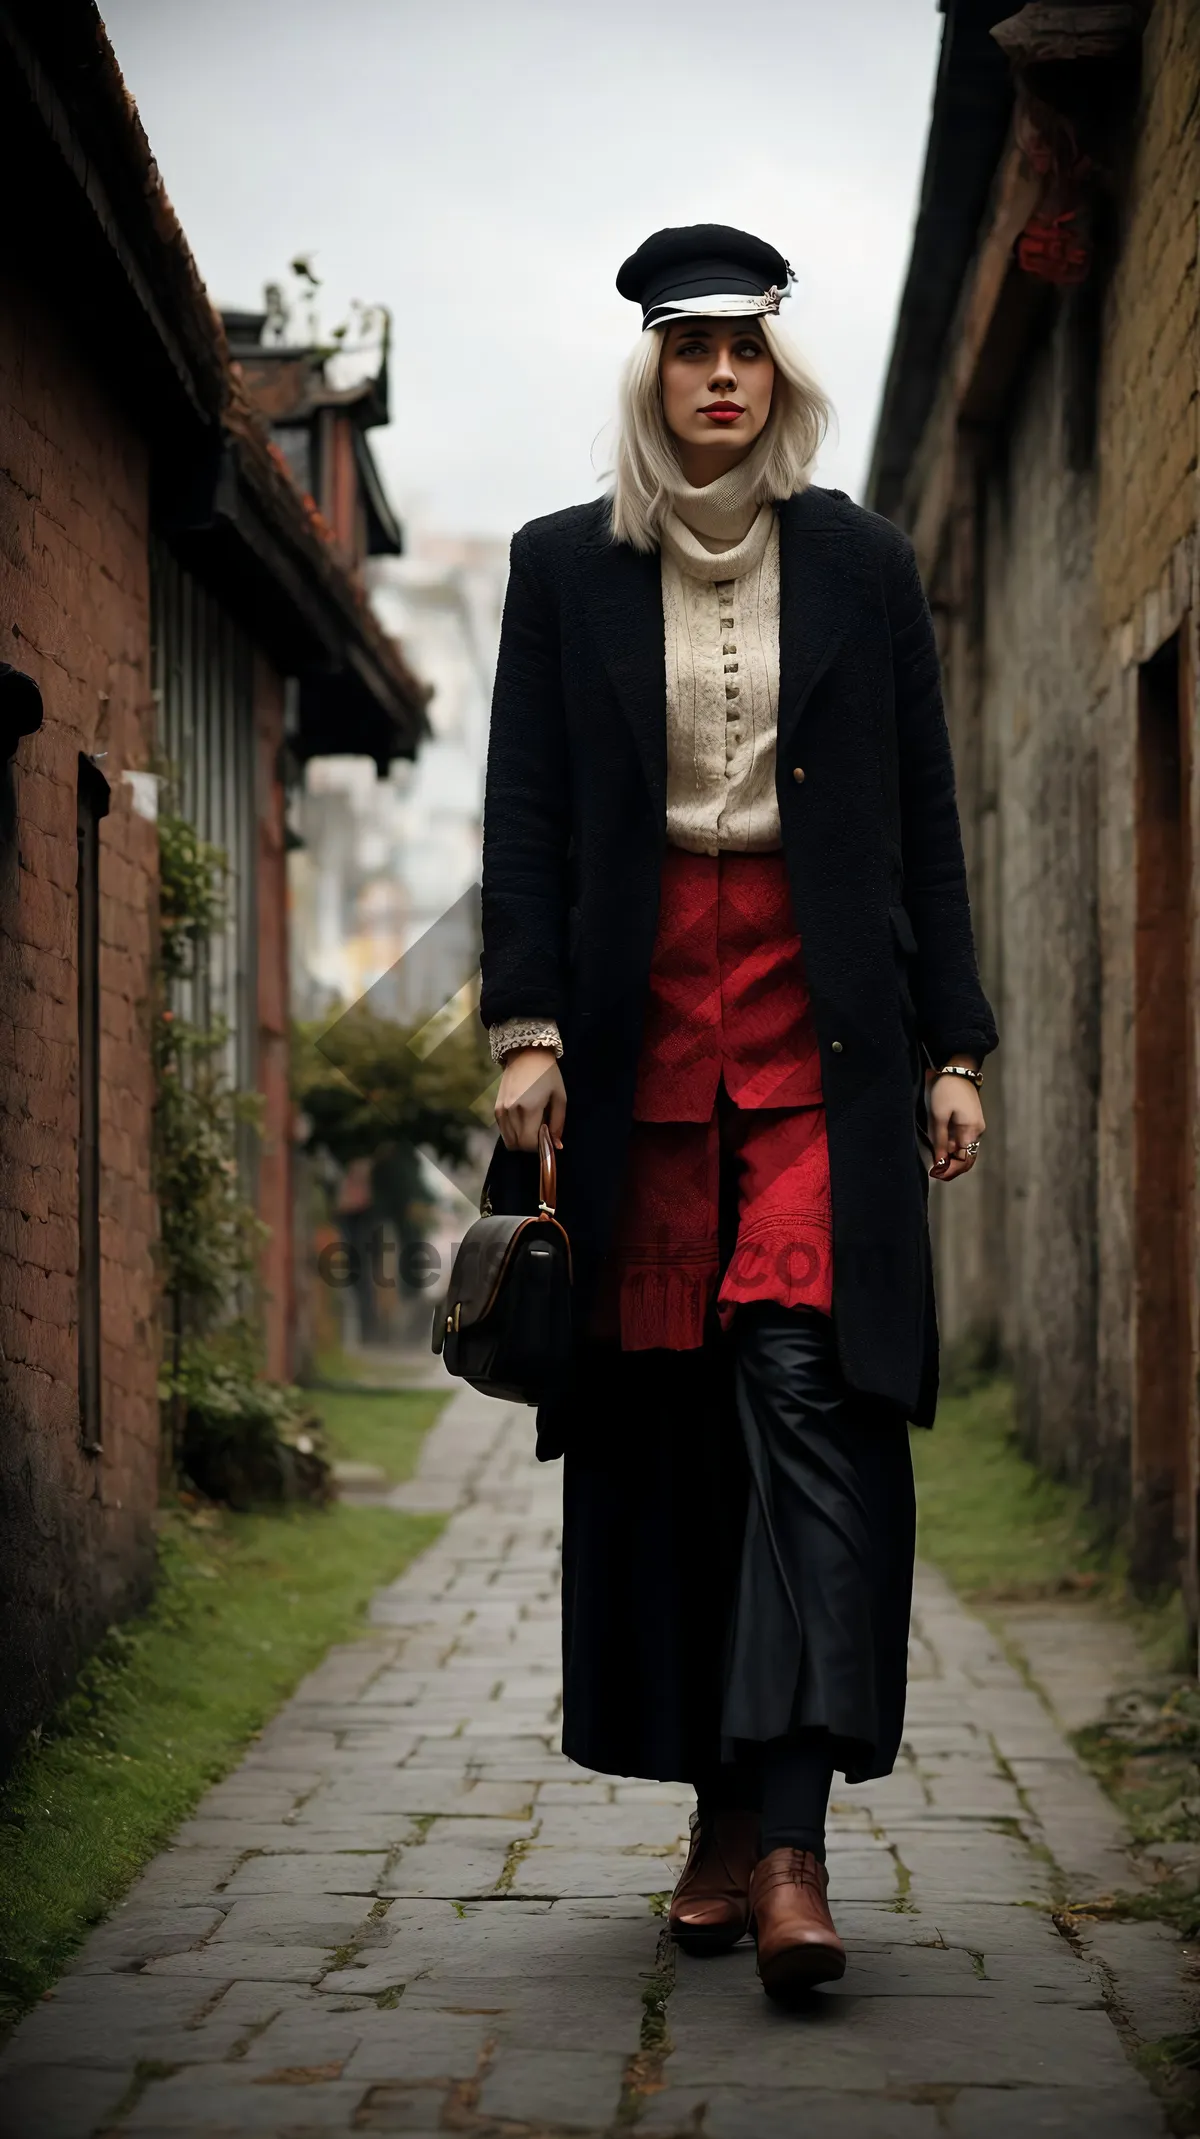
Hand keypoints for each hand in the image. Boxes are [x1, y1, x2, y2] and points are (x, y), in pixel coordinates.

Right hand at [495, 1047, 566, 1152]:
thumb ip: (558, 1123)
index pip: (530, 1143)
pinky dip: (513, 1133)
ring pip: (509, 1141)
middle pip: (518, 1145)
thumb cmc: (548, 1075)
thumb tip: (556, 1146)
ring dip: (522, 1140)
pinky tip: (523, 1120)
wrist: (526, 1054)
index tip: (548, 1137)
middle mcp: (511, 1112)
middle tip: (541, 1131)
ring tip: (533, 1125)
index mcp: (529, 1109)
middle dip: (531, 1145)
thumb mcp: (560, 1098)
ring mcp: (501, 1111)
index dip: (540, 1146)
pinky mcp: (496, 1109)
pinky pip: (503, 1132)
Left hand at [927, 1066, 984, 1181]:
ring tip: (934, 1159)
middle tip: (934, 1171)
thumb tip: (940, 1163)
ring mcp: (975, 1126)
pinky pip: (962, 1140)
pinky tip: (940, 1146)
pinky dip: (952, 1146)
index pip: (964, 1161)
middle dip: (951, 1167)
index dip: (951, 1171)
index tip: (935, 1175)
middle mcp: (977, 1132)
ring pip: (964, 1149)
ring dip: (950, 1157)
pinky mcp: (971, 1120)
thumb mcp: (938, 1116)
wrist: (957, 1068)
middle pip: (966, 1158)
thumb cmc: (946, 1090)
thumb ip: (940, 1141)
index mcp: (971, 1131)